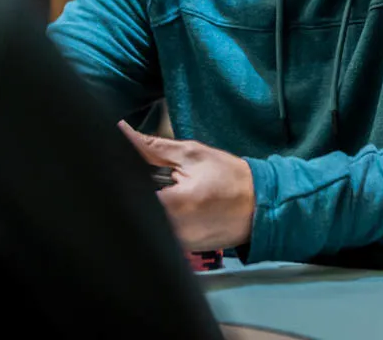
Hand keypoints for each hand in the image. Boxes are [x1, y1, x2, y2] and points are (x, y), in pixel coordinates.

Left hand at [118, 121, 254, 250]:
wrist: (259, 204)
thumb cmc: (230, 178)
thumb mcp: (193, 154)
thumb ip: (153, 146)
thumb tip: (122, 132)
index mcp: (175, 203)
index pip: (130, 187)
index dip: (129, 174)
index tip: (142, 167)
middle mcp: (173, 230)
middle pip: (137, 207)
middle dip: (143, 189)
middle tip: (166, 180)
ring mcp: (178, 244)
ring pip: (148, 220)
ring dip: (153, 204)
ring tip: (177, 194)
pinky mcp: (182, 251)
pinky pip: (162, 232)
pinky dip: (165, 218)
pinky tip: (183, 208)